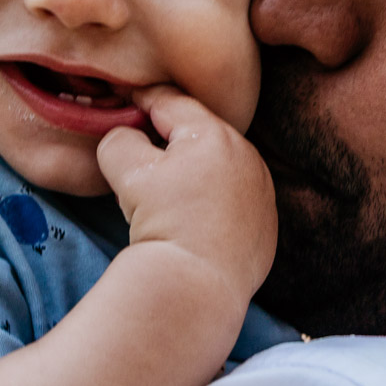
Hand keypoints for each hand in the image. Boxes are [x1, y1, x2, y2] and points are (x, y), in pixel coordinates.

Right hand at [95, 86, 277, 301]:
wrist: (199, 285)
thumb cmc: (163, 223)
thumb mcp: (126, 171)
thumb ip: (119, 140)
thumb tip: (125, 136)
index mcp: (212, 134)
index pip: (171, 103)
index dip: (143, 100)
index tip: (127, 102)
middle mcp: (245, 154)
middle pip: (199, 132)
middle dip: (171, 137)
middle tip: (142, 151)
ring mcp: (261, 188)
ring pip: (220, 164)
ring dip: (195, 168)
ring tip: (167, 190)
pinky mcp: (266, 220)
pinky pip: (235, 196)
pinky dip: (214, 197)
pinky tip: (194, 216)